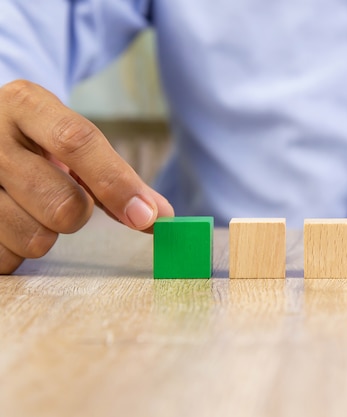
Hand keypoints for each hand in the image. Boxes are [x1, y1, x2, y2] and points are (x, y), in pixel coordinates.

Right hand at [0, 80, 173, 273]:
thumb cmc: (33, 143)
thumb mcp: (68, 142)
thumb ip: (115, 176)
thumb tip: (160, 216)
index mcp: (25, 104)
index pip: (77, 142)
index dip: (116, 183)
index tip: (146, 216)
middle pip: (63, 204)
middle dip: (78, 214)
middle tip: (65, 200)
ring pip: (34, 238)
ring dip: (44, 234)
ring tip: (28, 208)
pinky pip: (4, 256)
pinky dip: (14, 250)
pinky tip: (7, 221)